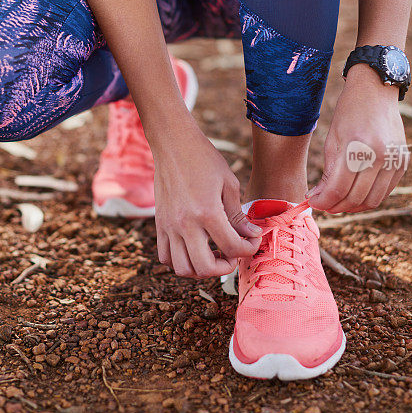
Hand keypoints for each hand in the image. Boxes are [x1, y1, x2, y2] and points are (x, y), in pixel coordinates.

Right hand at [152, 127, 260, 277]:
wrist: (173, 143)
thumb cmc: (204, 159)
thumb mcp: (229, 184)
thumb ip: (238, 215)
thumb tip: (251, 236)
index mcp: (207, 212)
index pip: (232, 247)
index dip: (248, 249)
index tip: (252, 240)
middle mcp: (185, 223)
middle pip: (205, 267)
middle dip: (224, 267)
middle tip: (232, 255)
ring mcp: (169, 226)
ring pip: (182, 268)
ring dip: (201, 269)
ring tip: (213, 254)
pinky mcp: (159, 224)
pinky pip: (165, 257)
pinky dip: (180, 261)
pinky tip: (194, 249)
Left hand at [307, 63, 408, 212]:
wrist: (376, 90)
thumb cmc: (349, 113)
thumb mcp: (332, 140)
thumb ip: (328, 172)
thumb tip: (320, 198)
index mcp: (357, 148)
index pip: (338, 188)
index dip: (323, 201)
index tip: (313, 201)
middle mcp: (380, 156)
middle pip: (355, 198)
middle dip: (335, 206)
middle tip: (323, 204)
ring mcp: (395, 161)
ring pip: (372, 200)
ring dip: (352, 207)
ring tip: (337, 202)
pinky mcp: (403, 163)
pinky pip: (385, 191)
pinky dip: (368, 198)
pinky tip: (354, 193)